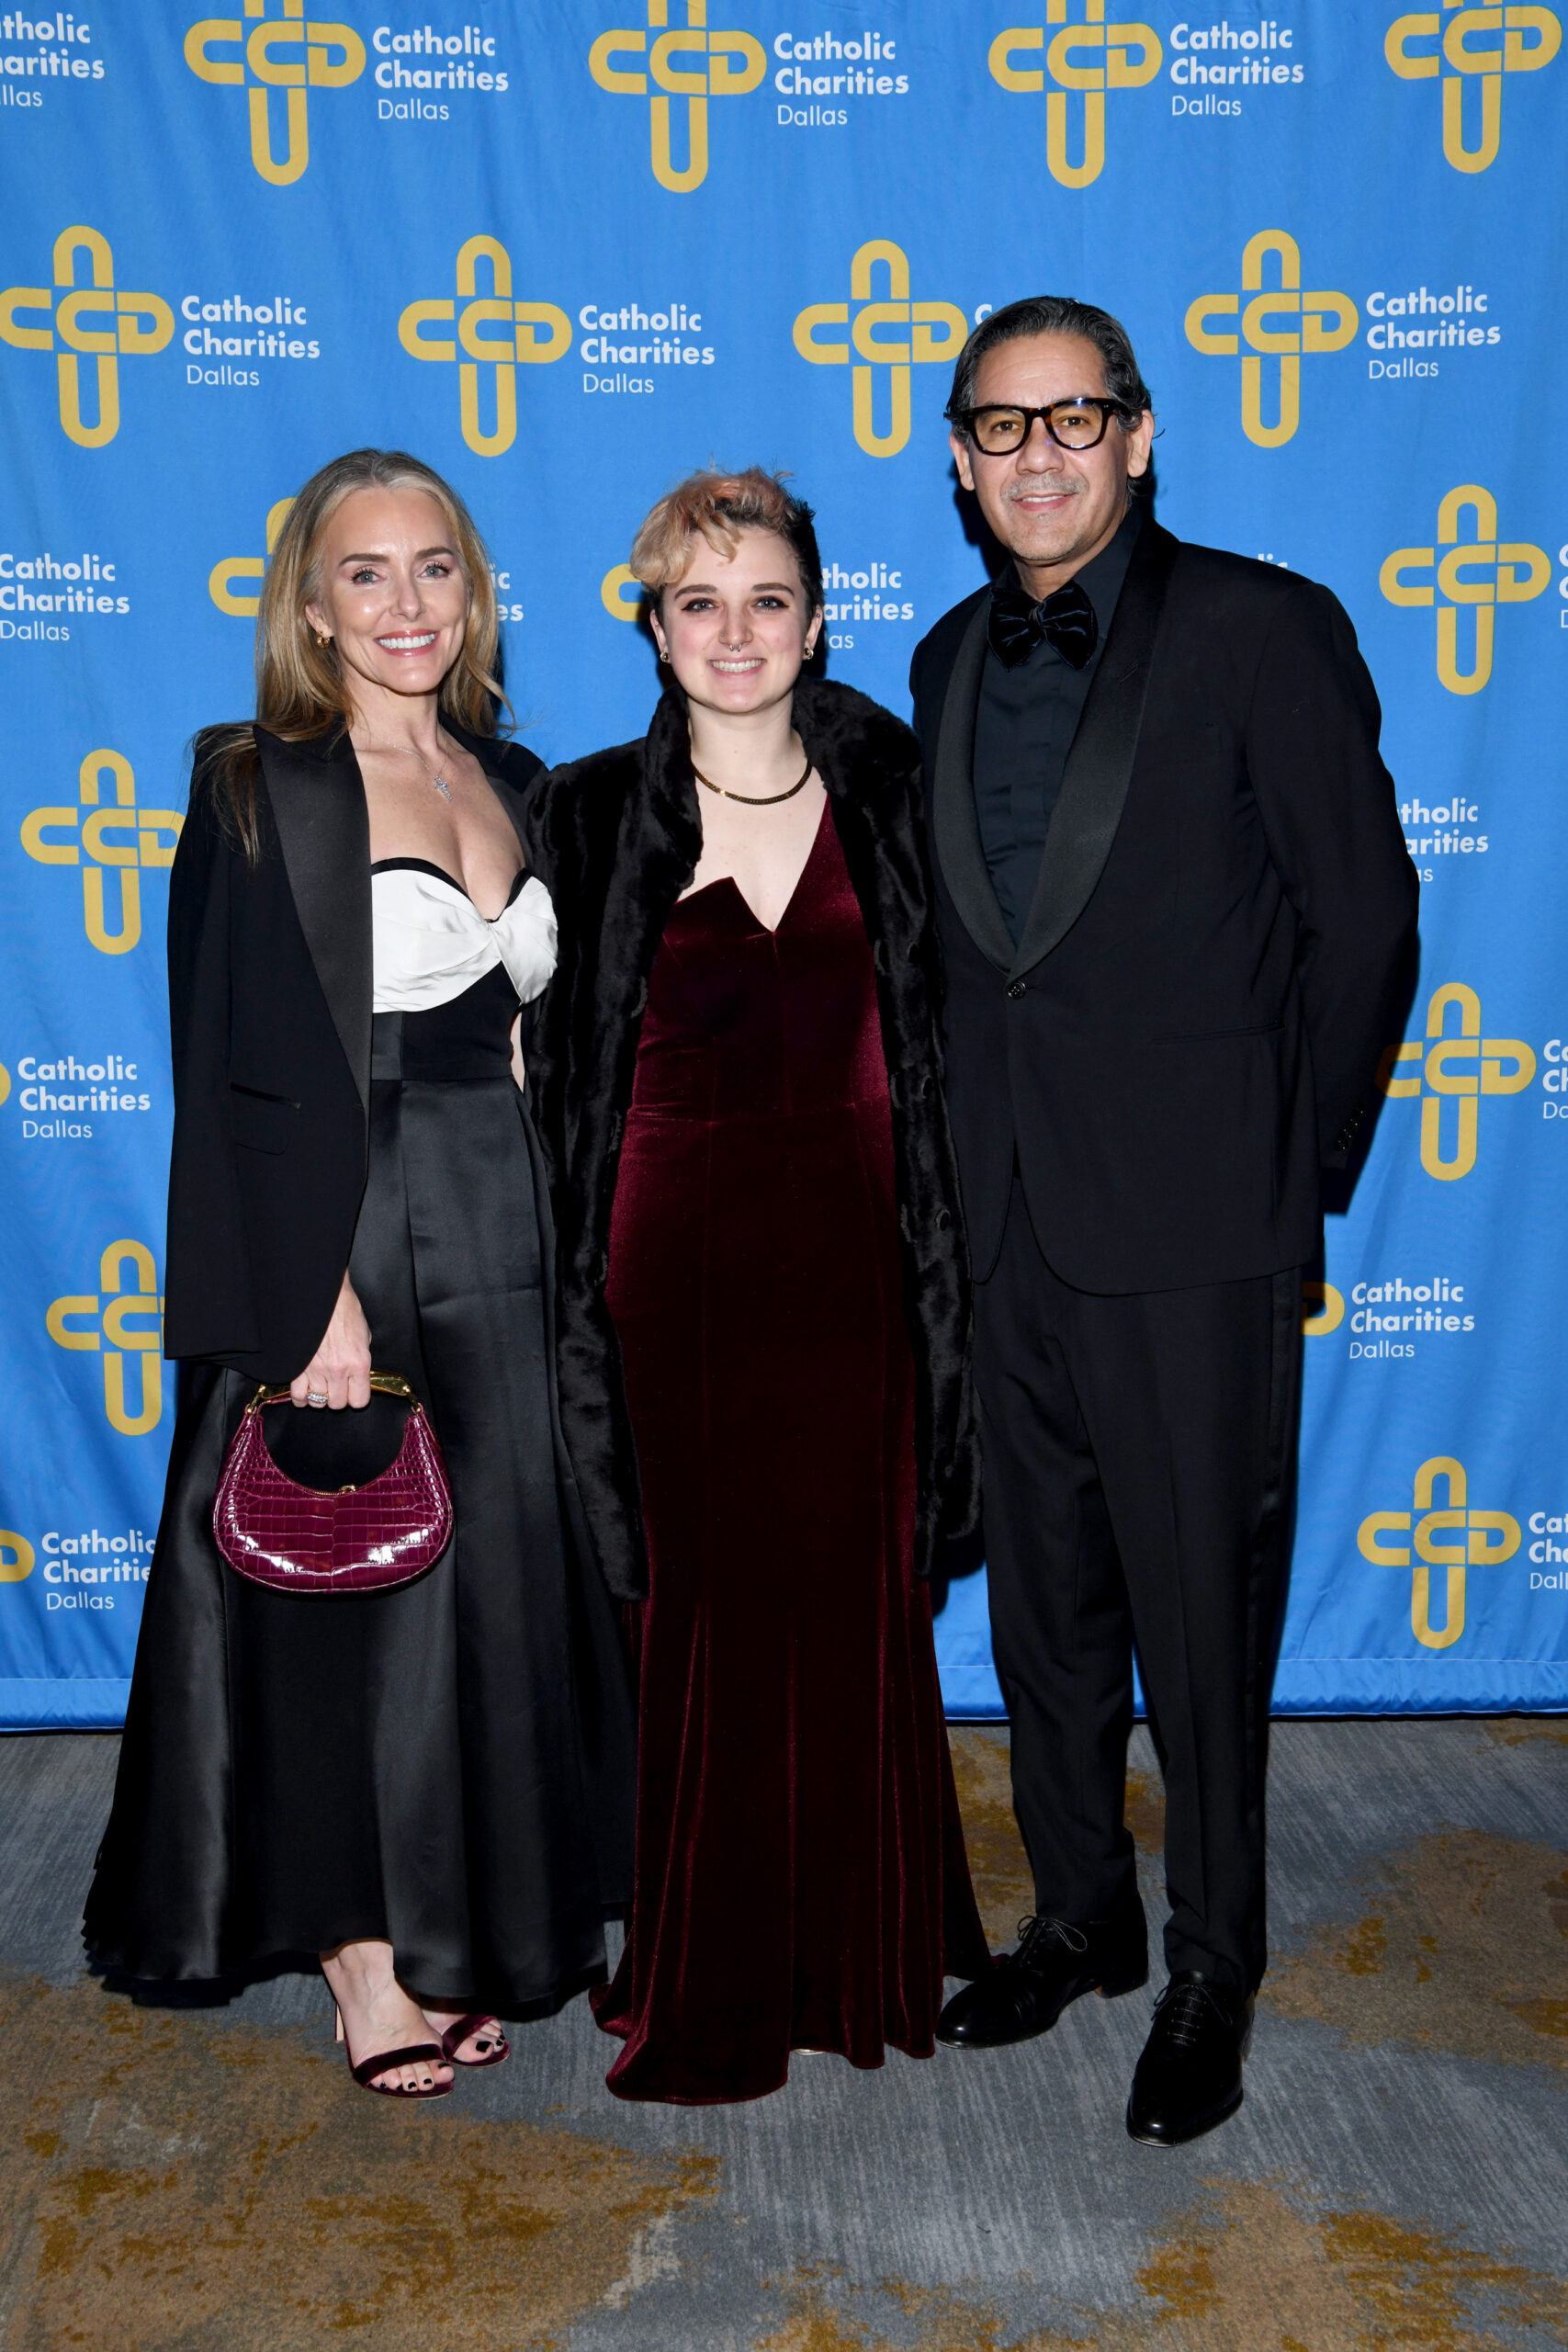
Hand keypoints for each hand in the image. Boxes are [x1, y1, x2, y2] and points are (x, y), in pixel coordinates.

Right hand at [290, 1273, 371, 1409]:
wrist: (322, 1296)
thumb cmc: (344, 1310)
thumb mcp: (364, 1335)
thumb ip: (360, 1360)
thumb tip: (356, 1376)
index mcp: (358, 1363)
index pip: (359, 1401)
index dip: (356, 1397)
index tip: (353, 1391)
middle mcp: (338, 1371)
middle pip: (336, 1404)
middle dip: (337, 1397)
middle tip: (336, 1386)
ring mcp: (316, 1370)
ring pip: (317, 1402)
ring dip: (319, 1396)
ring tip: (320, 1385)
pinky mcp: (298, 1367)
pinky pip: (297, 1396)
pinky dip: (301, 1397)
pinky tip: (304, 1390)